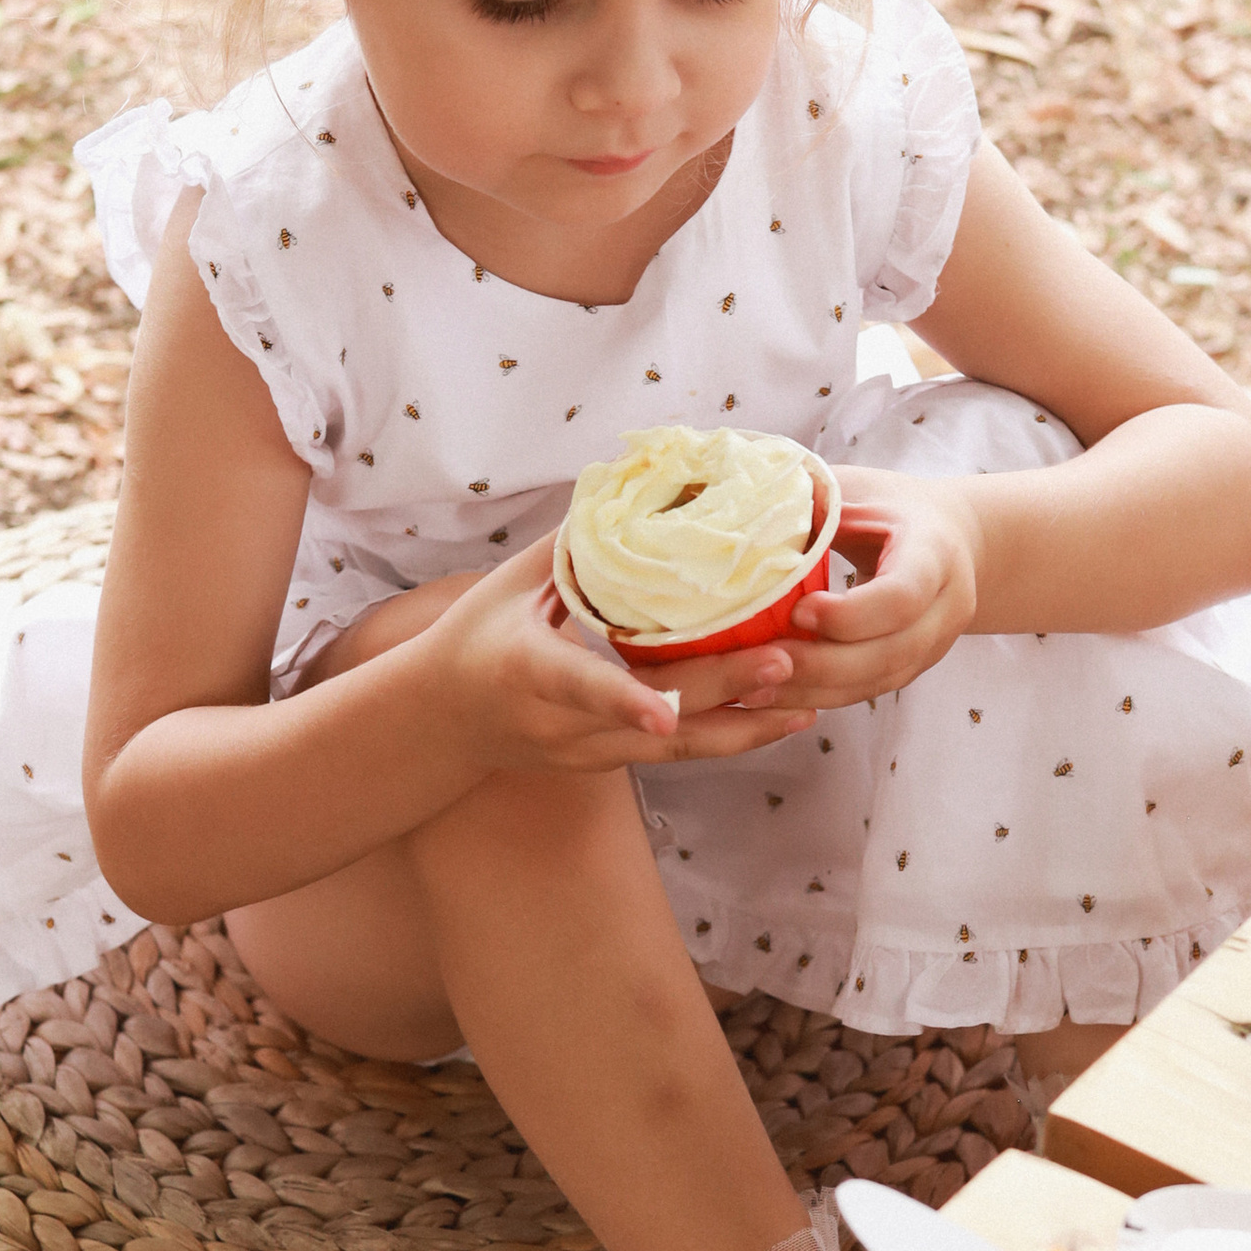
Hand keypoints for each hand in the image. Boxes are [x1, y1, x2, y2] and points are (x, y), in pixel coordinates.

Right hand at [415, 538, 821, 776]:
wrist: (441, 723)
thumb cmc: (473, 639)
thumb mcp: (508, 584)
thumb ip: (574, 545)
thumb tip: (637, 487)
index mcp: (531, 673)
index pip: (582, 689)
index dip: (626, 701)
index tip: (666, 715)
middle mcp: (565, 725)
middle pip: (657, 720)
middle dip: (725, 694)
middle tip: (787, 662)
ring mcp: (590, 753)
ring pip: (680, 749)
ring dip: (747, 727)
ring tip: (808, 703)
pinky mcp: (612, 764)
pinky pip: (681, 751)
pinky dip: (731, 733)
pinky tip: (781, 714)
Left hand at [777, 467, 981, 707]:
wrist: (949, 535)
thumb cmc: (890, 506)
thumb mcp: (856, 489)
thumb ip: (813, 500)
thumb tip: (743, 506)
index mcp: (935, 553)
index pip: (902, 596)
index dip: (850, 614)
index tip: (797, 611)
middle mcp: (946, 606)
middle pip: (890, 653)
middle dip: (822, 665)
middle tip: (761, 662)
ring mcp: (934, 644)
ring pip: (878, 682)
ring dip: (814, 691)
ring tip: (753, 691)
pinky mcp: (912, 666)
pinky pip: (867, 691)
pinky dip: (820, 696)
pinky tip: (774, 695)